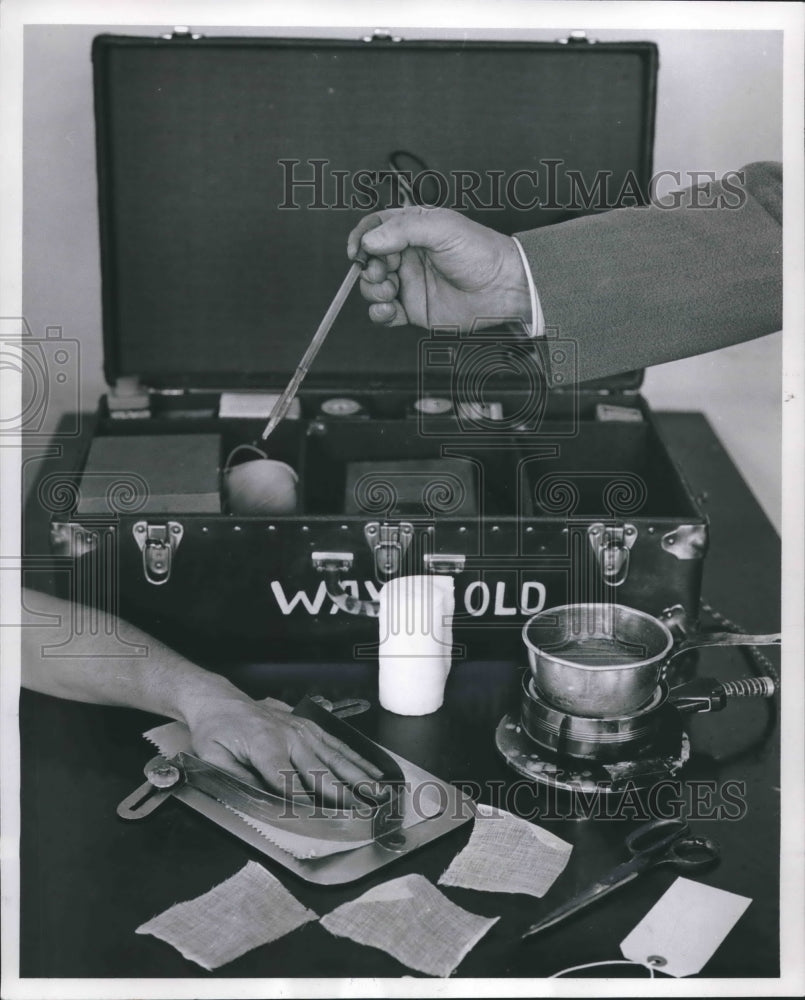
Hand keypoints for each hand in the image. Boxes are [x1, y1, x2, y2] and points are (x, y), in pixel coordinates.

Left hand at [181, 689, 384, 806]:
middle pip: (321, 770)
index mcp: (266, 745)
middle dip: (345, 793)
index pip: (289, 781)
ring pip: (335, 756)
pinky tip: (371, 769)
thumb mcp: (213, 757)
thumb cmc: (216, 731)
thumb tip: (261, 800)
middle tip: (367, 811)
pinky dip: (356, 757)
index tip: (324, 822)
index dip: (306, 803)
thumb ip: (236, 780)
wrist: (221, 700)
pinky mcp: (309, 726)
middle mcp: (290, 736)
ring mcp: (303, 729)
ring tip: (379, 791)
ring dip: (359, 775)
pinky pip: (336, 743)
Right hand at [347, 206, 530, 331]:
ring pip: (373, 288)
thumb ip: (403, 230)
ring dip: (372, 291)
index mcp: (411, 230)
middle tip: (381, 273)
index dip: (360, 237)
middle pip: (369, 260)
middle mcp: (407, 256)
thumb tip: (370, 240)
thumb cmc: (481, 252)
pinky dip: (379, 313)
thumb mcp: (442, 228)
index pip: (373, 228)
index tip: (357, 250)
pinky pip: (385, 313)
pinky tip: (388, 310)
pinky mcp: (413, 309)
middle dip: (367, 268)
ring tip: (389, 292)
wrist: (503, 287)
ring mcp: (409, 283)